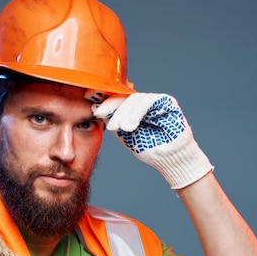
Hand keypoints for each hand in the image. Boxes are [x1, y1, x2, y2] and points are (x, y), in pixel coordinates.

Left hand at [93, 93, 212, 188]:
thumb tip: (96, 106)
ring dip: (123, 113)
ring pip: (134, 99)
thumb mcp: (123, 134)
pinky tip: (130, 126)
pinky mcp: (166, 101)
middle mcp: (142, 102)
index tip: (88, 97)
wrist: (168, 159)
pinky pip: (147, 101)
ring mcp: (154, 100)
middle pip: (123, 96)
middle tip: (100, 116)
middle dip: (111, 105)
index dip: (103, 97)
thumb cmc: (148, 148)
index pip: (116, 98)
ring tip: (120, 128)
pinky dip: (136, 113)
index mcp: (132, 108)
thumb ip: (112, 120)